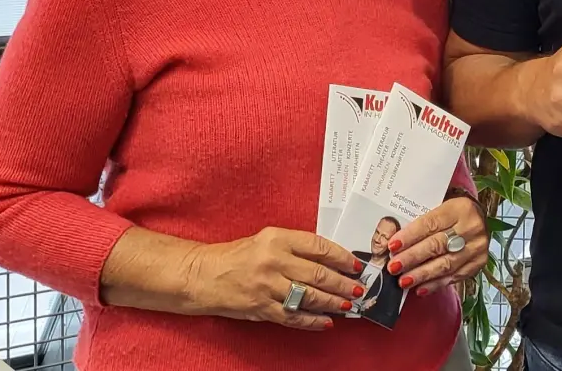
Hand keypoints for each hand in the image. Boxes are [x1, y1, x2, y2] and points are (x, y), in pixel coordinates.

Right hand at [182, 228, 365, 330]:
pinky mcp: (260, 308)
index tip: (356, 265)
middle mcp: (274, 261)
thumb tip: (331, 260)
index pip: (319, 247)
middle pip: (319, 274)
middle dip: (343, 284)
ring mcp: (267, 286)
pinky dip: (312, 321)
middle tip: (359, 289)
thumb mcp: (267, 240)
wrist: (202, 275)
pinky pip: (293, 316)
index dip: (342, 257)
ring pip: (309, 297)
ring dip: (333, 304)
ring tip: (349, 306)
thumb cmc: (238, 256)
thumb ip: (297, 247)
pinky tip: (326, 322)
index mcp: (278, 239)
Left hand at [387, 194, 489, 294]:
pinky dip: (436, 284)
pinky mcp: (479, 263)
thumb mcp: (438, 206)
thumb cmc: (451, 213)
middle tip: (394, 267)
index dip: (410, 236)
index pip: (431, 223)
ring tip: (403, 281)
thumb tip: (393, 240)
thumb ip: (419, 221)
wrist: (478, 218)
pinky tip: (420, 289)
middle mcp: (472, 227)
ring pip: (446, 264)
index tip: (392, 246)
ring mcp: (477, 247)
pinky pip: (455, 277)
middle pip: (438, 245)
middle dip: (413, 258)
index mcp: (460, 208)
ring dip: (422, 274)